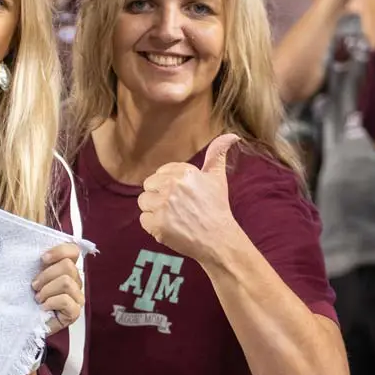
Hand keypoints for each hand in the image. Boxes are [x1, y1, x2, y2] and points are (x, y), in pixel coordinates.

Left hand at [33, 243, 83, 333]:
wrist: (23, 323)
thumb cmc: (26, 298)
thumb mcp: (29, 274)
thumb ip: (35, 261)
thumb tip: (26, 236)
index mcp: (66, 268)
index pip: (73, 250)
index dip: (59, 251)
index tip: (41, 259)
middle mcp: (75, 281)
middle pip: (67, 266)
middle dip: (46, 275)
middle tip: (34, 286)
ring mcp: (77, 297)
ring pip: (66, 282)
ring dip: (46, 290)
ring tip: (38, 298)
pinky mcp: (75, 312)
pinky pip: (66, 300)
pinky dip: (51, 302)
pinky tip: (43, 307)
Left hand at [138, 134, 242, 263]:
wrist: (219, 240)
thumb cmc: (217, 208)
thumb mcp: (218, 178)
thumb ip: (217, 154)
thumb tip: (232, 135)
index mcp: (184, 172)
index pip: (160, 174)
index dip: (169, 187)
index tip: (181, 197)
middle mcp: (172, 186)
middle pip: (148, 187)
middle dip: (159, 197)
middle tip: (177, 209)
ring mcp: (163, 205)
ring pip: (144, 202)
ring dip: (155, 211)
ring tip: (173, 218)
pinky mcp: (157, 224)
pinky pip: (143, 220)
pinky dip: (153, 226)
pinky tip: (169, 228)